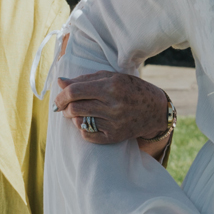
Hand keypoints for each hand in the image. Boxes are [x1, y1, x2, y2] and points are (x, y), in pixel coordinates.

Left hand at [54, 72, 173, 151]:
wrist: (155, 110)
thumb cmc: (132, 89)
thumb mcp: (112, 77)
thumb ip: (85, 79)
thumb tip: (60, 82)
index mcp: (111, 86)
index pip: (75, 91)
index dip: (61, 95)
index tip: (58, 98)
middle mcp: (113, 105)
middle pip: (75, 107)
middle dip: (64, 107)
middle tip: (63, 106)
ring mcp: (114, 123)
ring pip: (79, 121)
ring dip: (72, 116)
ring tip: (75, 112)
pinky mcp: (114, 136)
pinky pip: (87, 135)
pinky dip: (82, 128)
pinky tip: (86, 122)